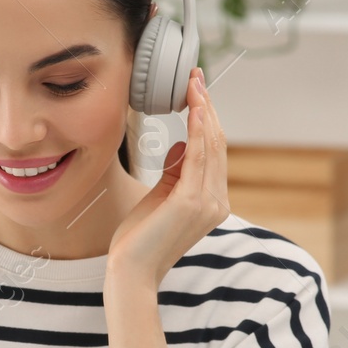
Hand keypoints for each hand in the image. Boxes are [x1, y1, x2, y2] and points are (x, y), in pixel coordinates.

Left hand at [107, 66, 229, 288]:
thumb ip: (174, 173)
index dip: (207, 118)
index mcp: (211, 201)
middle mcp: (217, 201)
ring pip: (212, 145)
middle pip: (217, 143)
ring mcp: (208, 202)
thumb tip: (180, 144)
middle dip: (207, 106)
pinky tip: (194, 108)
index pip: (214, 151)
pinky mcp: (192, 202)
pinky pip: (200, 157)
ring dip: (203, 110)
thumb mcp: (160, 197)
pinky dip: (199, 129)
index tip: (196, 90)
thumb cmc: (139, 239)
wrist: (130, 271)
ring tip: (193, 83)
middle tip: (195, 76)